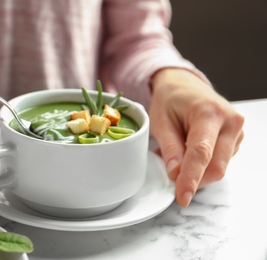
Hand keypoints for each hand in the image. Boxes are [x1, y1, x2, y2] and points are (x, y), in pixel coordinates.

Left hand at [149, 68, 243, 206]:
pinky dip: (203, 165)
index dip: (191, 178)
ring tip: (179, 154)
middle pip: (216, 166)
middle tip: (172, 178)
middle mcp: (230, 122)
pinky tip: (190, 152)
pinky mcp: (236, 139)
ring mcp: (237, 130)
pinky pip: (221, 162)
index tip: (182, 197)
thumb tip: (175, 174)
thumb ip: (170, 148)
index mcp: (209, 113)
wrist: (184, 85)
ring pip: (220, 167)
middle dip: (194, 180)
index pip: (202, 153)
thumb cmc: (170, 100)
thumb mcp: (161, 121)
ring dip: (198, 172)